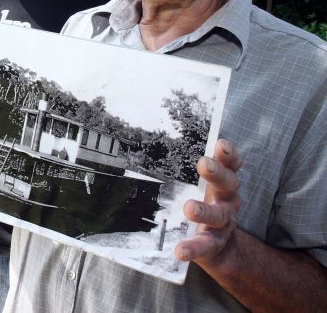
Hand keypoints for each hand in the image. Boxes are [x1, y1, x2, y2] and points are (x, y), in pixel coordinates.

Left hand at [176, 139, 242, 263]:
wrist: (219, 246)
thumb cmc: (205, 204)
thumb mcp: (201, 187)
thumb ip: (190, 169)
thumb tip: (161, 140)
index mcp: (224, 184)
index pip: (231, 166)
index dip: (229, 155)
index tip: (221, 144)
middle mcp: (227, 201)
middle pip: (228, 185)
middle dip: (217, 173)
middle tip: (204, 164)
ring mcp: (223, 224)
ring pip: (218, 216)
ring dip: (204, 210)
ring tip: (189, 208)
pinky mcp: (213, 244)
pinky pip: (204, 246)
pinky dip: (192, 248)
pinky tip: (180, 251)